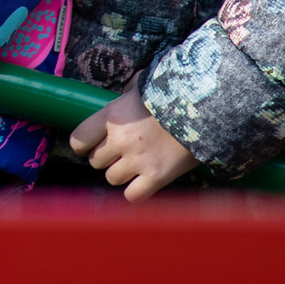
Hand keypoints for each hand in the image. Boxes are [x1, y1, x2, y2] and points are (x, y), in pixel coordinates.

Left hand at [71, 76, 199, 199]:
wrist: (206, 109)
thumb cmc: (172, 95)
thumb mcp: (141, 87)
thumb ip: (125, 96)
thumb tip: (121, 95)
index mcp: (112, 117)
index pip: (78, 139)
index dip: (83, 144)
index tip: (90, 145)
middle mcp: (120, 140)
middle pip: (95, 161)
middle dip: (105, 157)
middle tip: (121, 151)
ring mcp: (138, 160)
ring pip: (112, 178)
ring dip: (121, 173)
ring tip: (135, 163)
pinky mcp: (157, 177)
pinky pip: (133, 196)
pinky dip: (136, 191)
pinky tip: (143, 181)